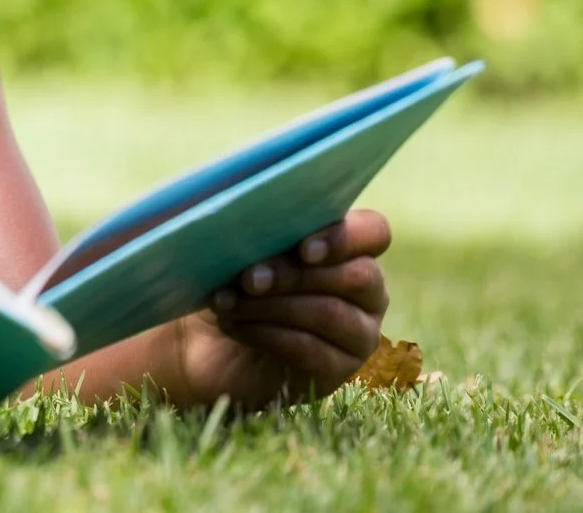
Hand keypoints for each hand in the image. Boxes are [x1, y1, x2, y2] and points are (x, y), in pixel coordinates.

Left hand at [176, 209, 391, 407]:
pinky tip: (234, 326)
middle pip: (356, 276)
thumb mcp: (240, 250)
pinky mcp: (337, 371)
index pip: (374, 233)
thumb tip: (251, 211)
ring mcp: (358, 334)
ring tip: (228, 302)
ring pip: (330, 312)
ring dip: (272, 305)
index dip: (345, 237)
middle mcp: (366, 292)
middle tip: (249, 278)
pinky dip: (266, 333)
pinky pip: (311, 349)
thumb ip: (258, 228)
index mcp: (349, 249)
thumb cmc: (231, 283)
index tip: (303, 249)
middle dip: (295, 274)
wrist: (208, 343)